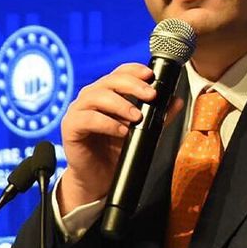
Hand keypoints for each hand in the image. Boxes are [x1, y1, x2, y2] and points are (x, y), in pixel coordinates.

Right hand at [57, 63, 184, 209]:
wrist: (99, 177)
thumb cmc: (116, 150)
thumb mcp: (141, 131)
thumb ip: (157, 116)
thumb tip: (176, 101)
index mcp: (106, 93)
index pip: (119, 73)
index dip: (134, 70)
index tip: (151, 75)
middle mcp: (91, 97)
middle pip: (109, 81)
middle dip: (132, 85)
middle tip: (151, 95)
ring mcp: (78, 110)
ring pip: (97, 96)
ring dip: (120, 104)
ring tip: (137, 117)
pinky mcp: (70, 127)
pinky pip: (88, 119)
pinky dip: (107, 123)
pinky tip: (122, 131)